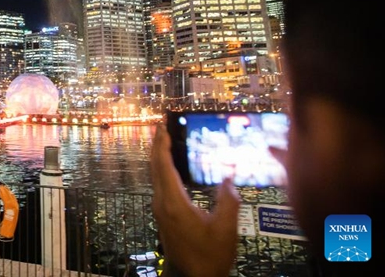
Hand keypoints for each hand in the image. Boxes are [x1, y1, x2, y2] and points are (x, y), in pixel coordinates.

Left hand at [150, 123, 239, 276]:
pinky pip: (159, 184)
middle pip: (155, 167)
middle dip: (158, 145)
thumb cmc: (208, 258)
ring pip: (155, 175)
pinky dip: (163, 168)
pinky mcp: (163, 215)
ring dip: (160, 156)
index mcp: (174, 203)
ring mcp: (160, 210)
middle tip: (162, 126)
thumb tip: (230, 178)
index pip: (163, 166)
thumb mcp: (225, 229)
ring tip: (165, 140)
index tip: (163, 127)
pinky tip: (170, 165)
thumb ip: (228, 201)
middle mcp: (162, 204)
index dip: (163, 144)